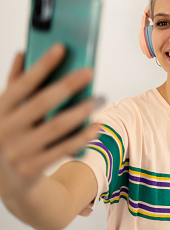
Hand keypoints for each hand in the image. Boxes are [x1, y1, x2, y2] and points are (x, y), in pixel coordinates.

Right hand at [0, 44, 98, 200]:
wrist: (6, 182)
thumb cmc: (10, 136)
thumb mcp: (5, 112)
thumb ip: (14, 84)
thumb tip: (24, 52)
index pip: (22, 84)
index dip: (41, 65)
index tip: (61, 47)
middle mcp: (5, 130)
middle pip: (41, 103)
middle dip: (67, 86)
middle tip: (89, 72)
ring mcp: (17, 151)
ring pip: (56, 126)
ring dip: (81, 110)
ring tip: (100, 98)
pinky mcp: (31, 169)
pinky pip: (62, 149)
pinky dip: (81, 137)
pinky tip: (97, 126)